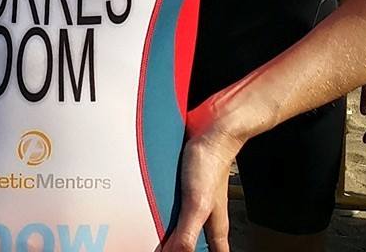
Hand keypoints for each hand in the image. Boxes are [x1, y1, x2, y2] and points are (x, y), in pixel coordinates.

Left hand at [161, 116, 241, 251]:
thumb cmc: (210, 162)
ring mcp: (195, 197)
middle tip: (165, 247)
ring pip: (184, 222)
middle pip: (198, 241)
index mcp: (214, 226)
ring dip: (170, 228)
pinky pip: (172, 202)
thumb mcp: (197, 203)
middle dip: (181, 245)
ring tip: (156, 233)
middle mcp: (206, 213)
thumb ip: (187, 233)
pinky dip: (162, 207)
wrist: (211, 126)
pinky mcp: (183, 182)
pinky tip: (150, 206)